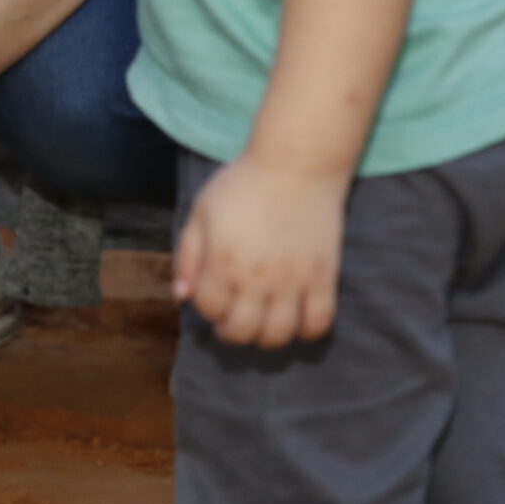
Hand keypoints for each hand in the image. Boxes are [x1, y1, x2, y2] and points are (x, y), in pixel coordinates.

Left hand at [174, 152, 349, 347]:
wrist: (296, 166)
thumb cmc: (242, 185)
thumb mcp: (201, 212)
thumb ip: (188, 256)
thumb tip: (181, 295)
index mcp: (222, 263)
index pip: (209, 309)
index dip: (206, 308)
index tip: (212, 296)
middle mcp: (256, 279)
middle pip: (241, 332)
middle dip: (231, 331)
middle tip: (234, 317)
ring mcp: (293, 282)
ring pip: (278, 335)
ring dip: (266, 337)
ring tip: (263, 321)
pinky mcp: (324, 278)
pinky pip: (319, 323)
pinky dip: (307, 331)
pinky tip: (297, 319)